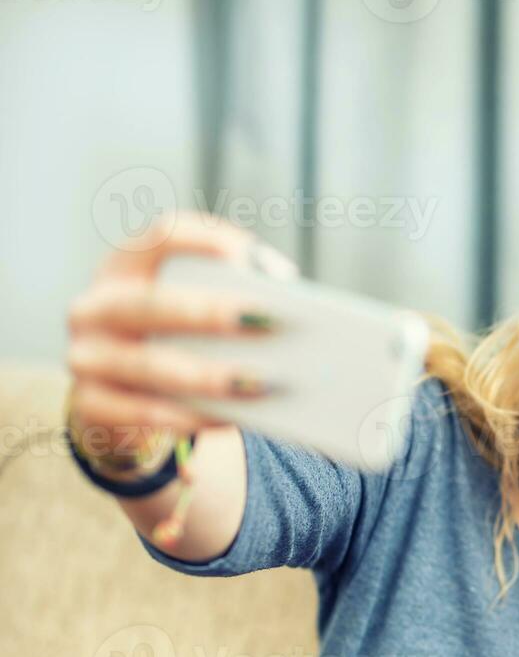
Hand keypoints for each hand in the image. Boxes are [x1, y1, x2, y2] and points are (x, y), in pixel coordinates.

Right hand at [66, 211, 296, 473]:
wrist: (125, 404)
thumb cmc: (178, 346)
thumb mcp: (195, 320)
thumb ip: (233, 306)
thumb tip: (296, 320)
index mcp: (127, 268)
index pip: (158, 238)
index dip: (200, 240)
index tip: (245, 256)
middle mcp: (96, 306)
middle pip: (151, 303)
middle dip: (210, 312)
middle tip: (267, 321)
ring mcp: (85, 356)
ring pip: (146, 364)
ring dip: (207, 375)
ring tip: (261, 382)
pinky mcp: (90, 405)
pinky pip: (140, 413)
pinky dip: (188, 416)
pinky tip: (231, 419)